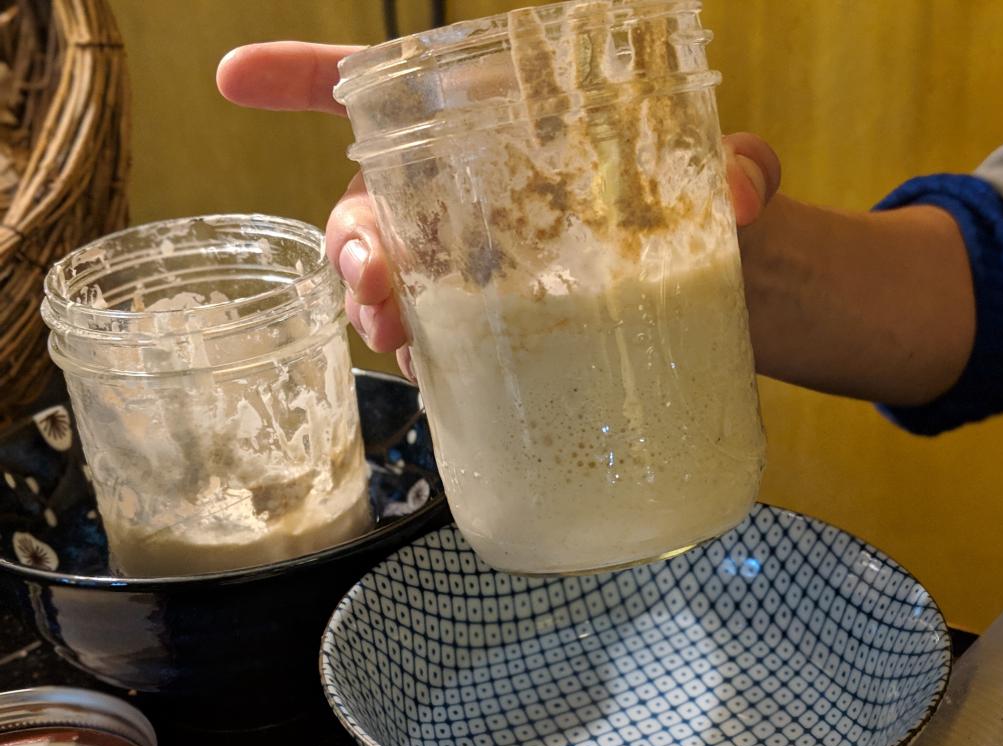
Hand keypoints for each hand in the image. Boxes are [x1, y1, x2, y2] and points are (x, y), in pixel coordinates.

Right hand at [217, 41, 780, 374]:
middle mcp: (478, 203)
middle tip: (374, 285)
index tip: (236, 78)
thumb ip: (742, 168)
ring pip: (395, 284)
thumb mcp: (734, 176)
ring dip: (374, 311)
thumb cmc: (717, 214)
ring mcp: (484, 277)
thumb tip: (741, 191)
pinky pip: (439, 350)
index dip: (307, 80)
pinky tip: (434, 386)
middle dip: (350, 241)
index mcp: (510, 136)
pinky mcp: (504, 342)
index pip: (394, 97)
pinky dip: (426, 366)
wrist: (742, 297)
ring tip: (398, 342)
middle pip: (375, 207)